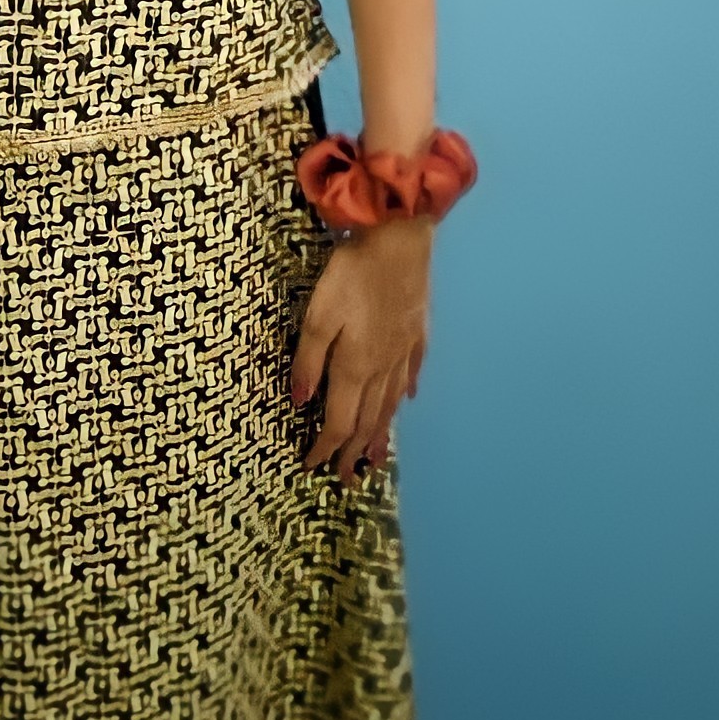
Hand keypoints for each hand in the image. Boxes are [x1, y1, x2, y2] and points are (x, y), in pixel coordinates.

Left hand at [289, 216, 431, 486]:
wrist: (401, 239)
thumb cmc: (353, 272)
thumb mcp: (319, 314)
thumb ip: (309, 360)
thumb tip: (301, 403)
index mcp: (356, 366)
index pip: (339, 420)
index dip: (324, 447)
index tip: (311, 466)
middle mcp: (383, 367)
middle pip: (367, 420)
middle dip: (353, 452)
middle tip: (347, 480)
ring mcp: (403, 350)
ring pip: (390, 404)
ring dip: (380, 433)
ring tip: (375, 458)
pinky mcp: (417, 330)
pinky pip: (410, 373)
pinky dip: (404, 393)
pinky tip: (404, 401)